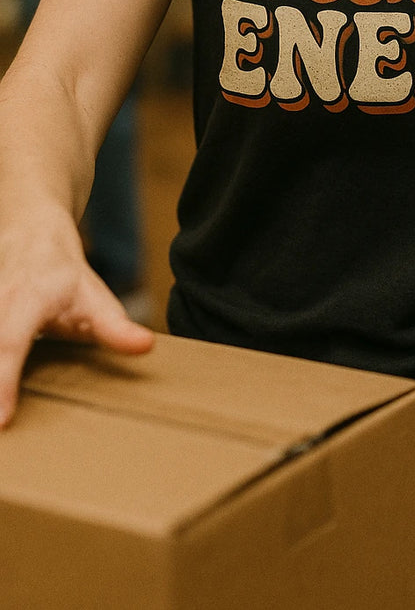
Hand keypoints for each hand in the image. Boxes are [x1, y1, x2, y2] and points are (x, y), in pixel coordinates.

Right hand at [0, 208, 154, 426]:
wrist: (31, 234)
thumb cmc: (64, 274)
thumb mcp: (94, 297)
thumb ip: (115, 328)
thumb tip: (146, 346)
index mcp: (27, 298)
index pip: (9, 344)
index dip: (2, 383)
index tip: (1, 422)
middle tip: (1, 433)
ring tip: (4, 433)